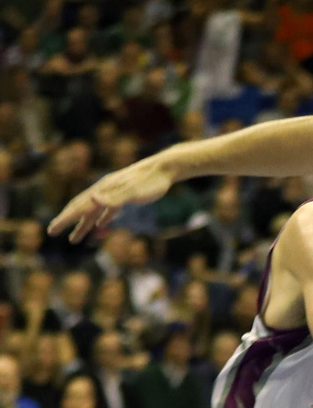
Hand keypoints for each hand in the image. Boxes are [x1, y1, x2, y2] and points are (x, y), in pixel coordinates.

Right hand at [48, 156, 179, 242]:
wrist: (166, 168)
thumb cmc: (151, 181)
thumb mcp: (134, 191)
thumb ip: (115, 196)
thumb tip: (92, 198)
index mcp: (103, 190)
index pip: (79, 207)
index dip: (64, 219)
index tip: (51, 231)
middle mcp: (105, 190)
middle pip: (80, 207)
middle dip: (66, 221)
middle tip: (52, 232)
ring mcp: (114, 193)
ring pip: (93, 211)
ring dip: (83, 224)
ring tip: (74, 239)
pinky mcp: (126, 196)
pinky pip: (108, 210)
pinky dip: (100, 218)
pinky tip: (99, 225)